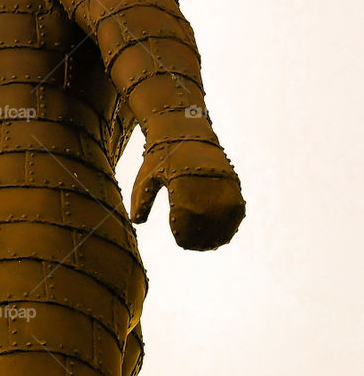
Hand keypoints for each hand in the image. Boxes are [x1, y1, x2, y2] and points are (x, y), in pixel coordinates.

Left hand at [131, 140, 245, 250]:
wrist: (187, 130)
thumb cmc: (162, 154)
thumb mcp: (147, 176)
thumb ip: (141, 200)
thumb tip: (137, 221)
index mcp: (184, 192)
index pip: (187, 228)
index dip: (183, 238)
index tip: (179, 240)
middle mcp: (207, 192)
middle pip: (206, 231)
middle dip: (198, 240)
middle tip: (191, 244)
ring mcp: (223, 189)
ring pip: (225, 225)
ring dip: (216, 236)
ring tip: (207, 242)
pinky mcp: (233, 185)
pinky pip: (237, 214)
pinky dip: (230, 224)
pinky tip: (221, 230)